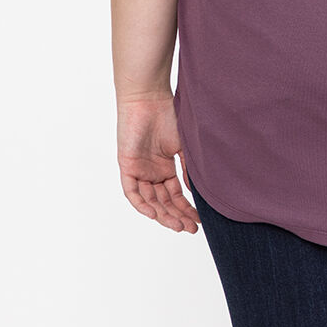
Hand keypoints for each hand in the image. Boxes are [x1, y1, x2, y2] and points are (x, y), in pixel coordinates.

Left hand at [116, 91, 200, 232]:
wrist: (149, 98)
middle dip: (177, 216)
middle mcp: (151, 171)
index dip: (185, 209)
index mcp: (165, 167)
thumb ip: (188, 169)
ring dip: (163, 214)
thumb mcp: (183, 145)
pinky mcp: (127, 166)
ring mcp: (139, 170)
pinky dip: (142, 205)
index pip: (175, 195)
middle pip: (163, 201)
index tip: (199, 220)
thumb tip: (196, 193)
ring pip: (149, 200)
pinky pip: (132, 192)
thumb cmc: (168, 114)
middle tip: (190, 228)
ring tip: (178, 225)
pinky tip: (155, 214)